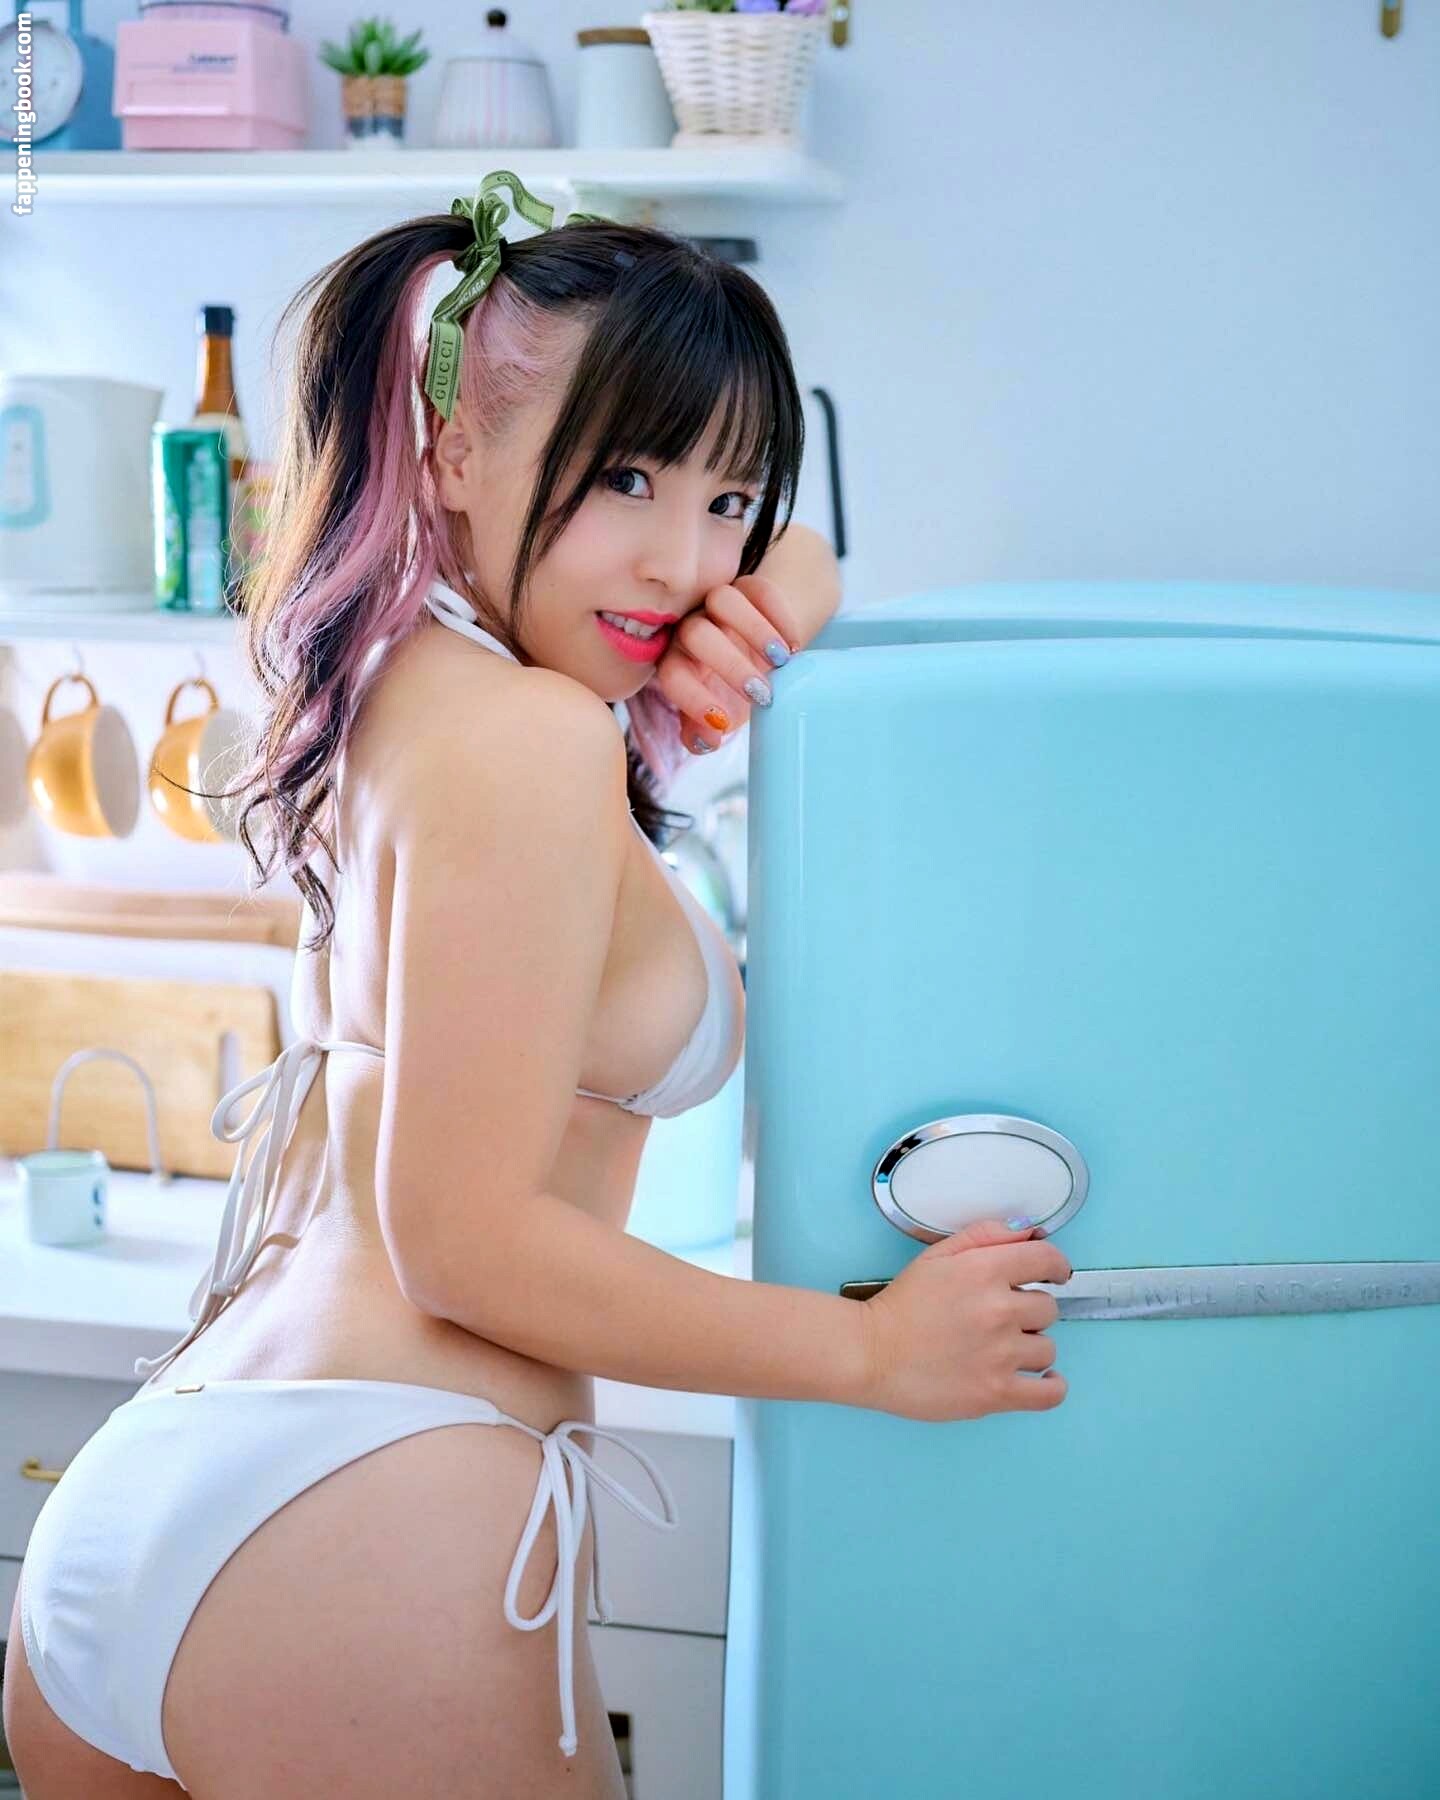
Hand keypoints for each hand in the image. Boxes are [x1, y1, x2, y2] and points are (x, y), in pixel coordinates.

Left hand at [647, 573, 803, 754]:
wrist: (755, 657)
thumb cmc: (730, 692)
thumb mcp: (720, 715)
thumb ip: (704, 732)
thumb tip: (704, 741)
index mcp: (678, 663)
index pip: (672, 674)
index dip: (694, 699)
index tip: (724, 723)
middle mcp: (691, 629)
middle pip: (697, 634)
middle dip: (731, 666)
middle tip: (763, 694)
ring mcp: (717, 604)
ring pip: (724, 600)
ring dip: (755, 631)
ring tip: (782, 662)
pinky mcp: (747, 588)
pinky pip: (759, 588)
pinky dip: (779, 615)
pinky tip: (794, 646)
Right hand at [853, 1219, 1072, 1421]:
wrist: (870, 1353)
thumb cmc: (901, 1305)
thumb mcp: (937, 1256)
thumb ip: (984, 1236)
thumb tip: (1027, 1231)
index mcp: (984, 1270)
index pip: (1047, 1260)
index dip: (1055, 1266)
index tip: (1053, 1275)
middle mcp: (998, 1310)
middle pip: (1048, 1308)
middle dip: (1029, 1310)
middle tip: (1003, 1317)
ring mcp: (1000, 1355)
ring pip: (1048, 1348)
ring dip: (1031, 1347)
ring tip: (1004, 1349)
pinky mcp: (996, 1393)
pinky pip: (1049, 1393)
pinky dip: (1052, 1386)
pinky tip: (1043, 1378)